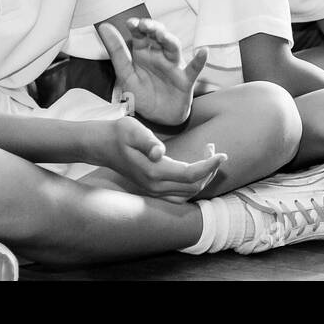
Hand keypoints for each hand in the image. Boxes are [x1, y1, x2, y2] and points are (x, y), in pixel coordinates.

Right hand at [97, 118, 224, 201]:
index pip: (191, 175)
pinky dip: (193, 183)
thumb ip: (148, 142)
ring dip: (203, 178)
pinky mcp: (152, 188)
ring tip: (209, 157)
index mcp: (154, 172)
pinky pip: (180, 194)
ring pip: (188, 194)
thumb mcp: (132, 130)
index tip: (223, 153)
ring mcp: (153, 190)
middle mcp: (155, 186)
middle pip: (193, 187)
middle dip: (210, 170)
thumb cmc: (118, 133)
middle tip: (214, 150)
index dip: (210, 166)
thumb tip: (160, 152)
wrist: (100, 145)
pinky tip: (196, 167)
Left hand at [100, 19, 207, 126]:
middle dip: (153, 29)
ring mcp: (174, 67)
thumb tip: (104, 26)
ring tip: (162, 35)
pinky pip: (194, 69)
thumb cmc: (143, 94)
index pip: (141, 35)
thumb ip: (116, 51)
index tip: (131, 23)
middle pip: (159, 37)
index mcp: (144, 53)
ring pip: (173, 49)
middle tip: (146, 25)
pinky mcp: (185, 80)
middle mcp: (160, 56)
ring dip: (169, 40)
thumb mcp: (125, 74)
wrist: (158, 118)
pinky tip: (203, 52)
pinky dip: (200, 60)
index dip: (138, 27)